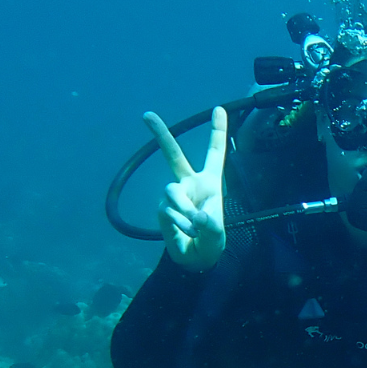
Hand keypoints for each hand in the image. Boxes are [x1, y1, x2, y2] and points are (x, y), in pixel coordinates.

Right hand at [146, 106, 227, 270]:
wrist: (196, 259)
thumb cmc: (211, 241)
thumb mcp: (217, 234)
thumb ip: (209, 224)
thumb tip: (198, 216)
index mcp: (210, 181)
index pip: (214, 152)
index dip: (218, 131)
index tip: (219, 108)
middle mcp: (190, 183)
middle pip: (174, 155)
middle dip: (161, 134)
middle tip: (147, 114)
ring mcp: (174, 195)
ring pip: (173, 191)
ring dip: (184, 210)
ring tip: (194, 226)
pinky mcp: (163, 208)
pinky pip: (169, 211)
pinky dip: (179, 223)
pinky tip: (186, 231)